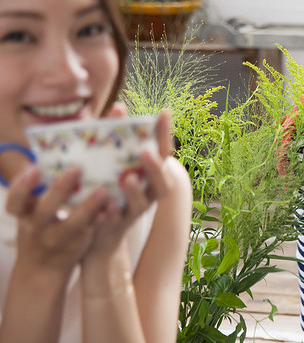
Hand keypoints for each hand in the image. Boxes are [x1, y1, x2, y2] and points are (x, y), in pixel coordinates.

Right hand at [6, 165, 108, 275]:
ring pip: (72, 225)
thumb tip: (36, 161)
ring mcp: (57, 240)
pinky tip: (111, 209)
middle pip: (44, 212)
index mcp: (24, 217)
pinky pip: (90, 232)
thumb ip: (32, 193)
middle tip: (76, 169)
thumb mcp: (28, 214)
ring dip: (87, 207)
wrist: (42, 270)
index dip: (22, 187)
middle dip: (59, 191)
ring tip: (103, 190)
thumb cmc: (37, 230)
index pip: (15, 203)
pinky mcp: (77, 246)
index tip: (35, 168)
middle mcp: (37, 229)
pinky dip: (100, 221)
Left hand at [84, 109, 179, 262]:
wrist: (99, 235)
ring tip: (126, 179)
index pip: (164, 153)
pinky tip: (103, 209)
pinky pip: (115, 222)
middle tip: (145, 151)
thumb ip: (117, 140)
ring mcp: (133, 211)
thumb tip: (118, 107)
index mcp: (150, 176)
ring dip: (135, 191)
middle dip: (155, 167)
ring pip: (142, 204)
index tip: (164, 112)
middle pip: (162, 183)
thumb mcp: (115, 165)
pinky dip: (110, 215)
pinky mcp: (115, 227)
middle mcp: (148, 194)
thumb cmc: (110, 190)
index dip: (166, 135)